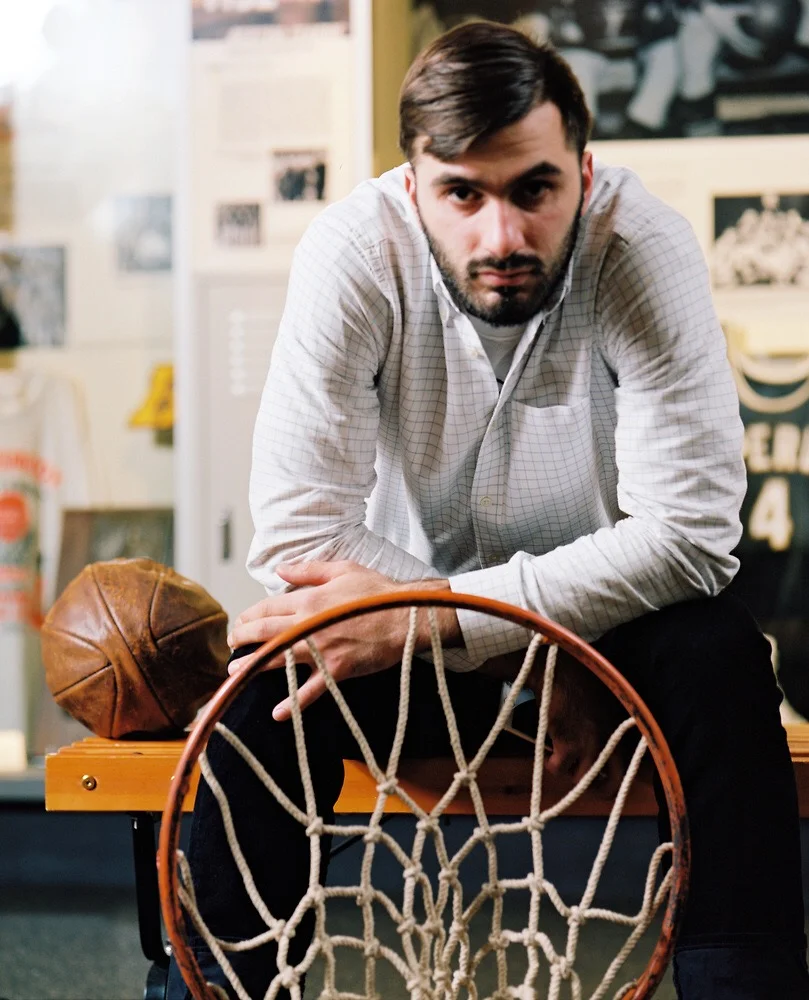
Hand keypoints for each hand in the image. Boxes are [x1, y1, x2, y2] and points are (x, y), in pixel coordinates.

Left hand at [227, 561, 460, 720]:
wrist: (408, 615)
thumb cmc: (378, 590)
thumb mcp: (343, 570)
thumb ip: (308, 570)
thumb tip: (280, 570)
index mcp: (310, 599)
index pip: (268, 608)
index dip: (249, 615)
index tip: (240, 621)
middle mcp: (310, 625)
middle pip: (265, 632)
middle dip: (243, 638)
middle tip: (232, 643)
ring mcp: (322, 650)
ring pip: (278, 659)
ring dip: (253, 665)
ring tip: (236, 671)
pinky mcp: (337, 670)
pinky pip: (311, 690)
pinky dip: (293, 703)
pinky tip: (278, 712)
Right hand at [485, 647, 628, 798]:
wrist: (559, 671)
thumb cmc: (579, 679)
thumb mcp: (605, 700)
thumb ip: (609, 722)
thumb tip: (605, 738)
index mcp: (621, 729)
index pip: (630, 763)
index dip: (619, 776)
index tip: (607, 779)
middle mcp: (610, 741)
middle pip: (613, 782)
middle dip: (600, 790)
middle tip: (586, 785)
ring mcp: (590, 745)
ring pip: (581, 779)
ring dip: (570, 774)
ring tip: (561, 762)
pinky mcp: (568, 745)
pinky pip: (558, 768)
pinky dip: (551, 764)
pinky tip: (547, 754)